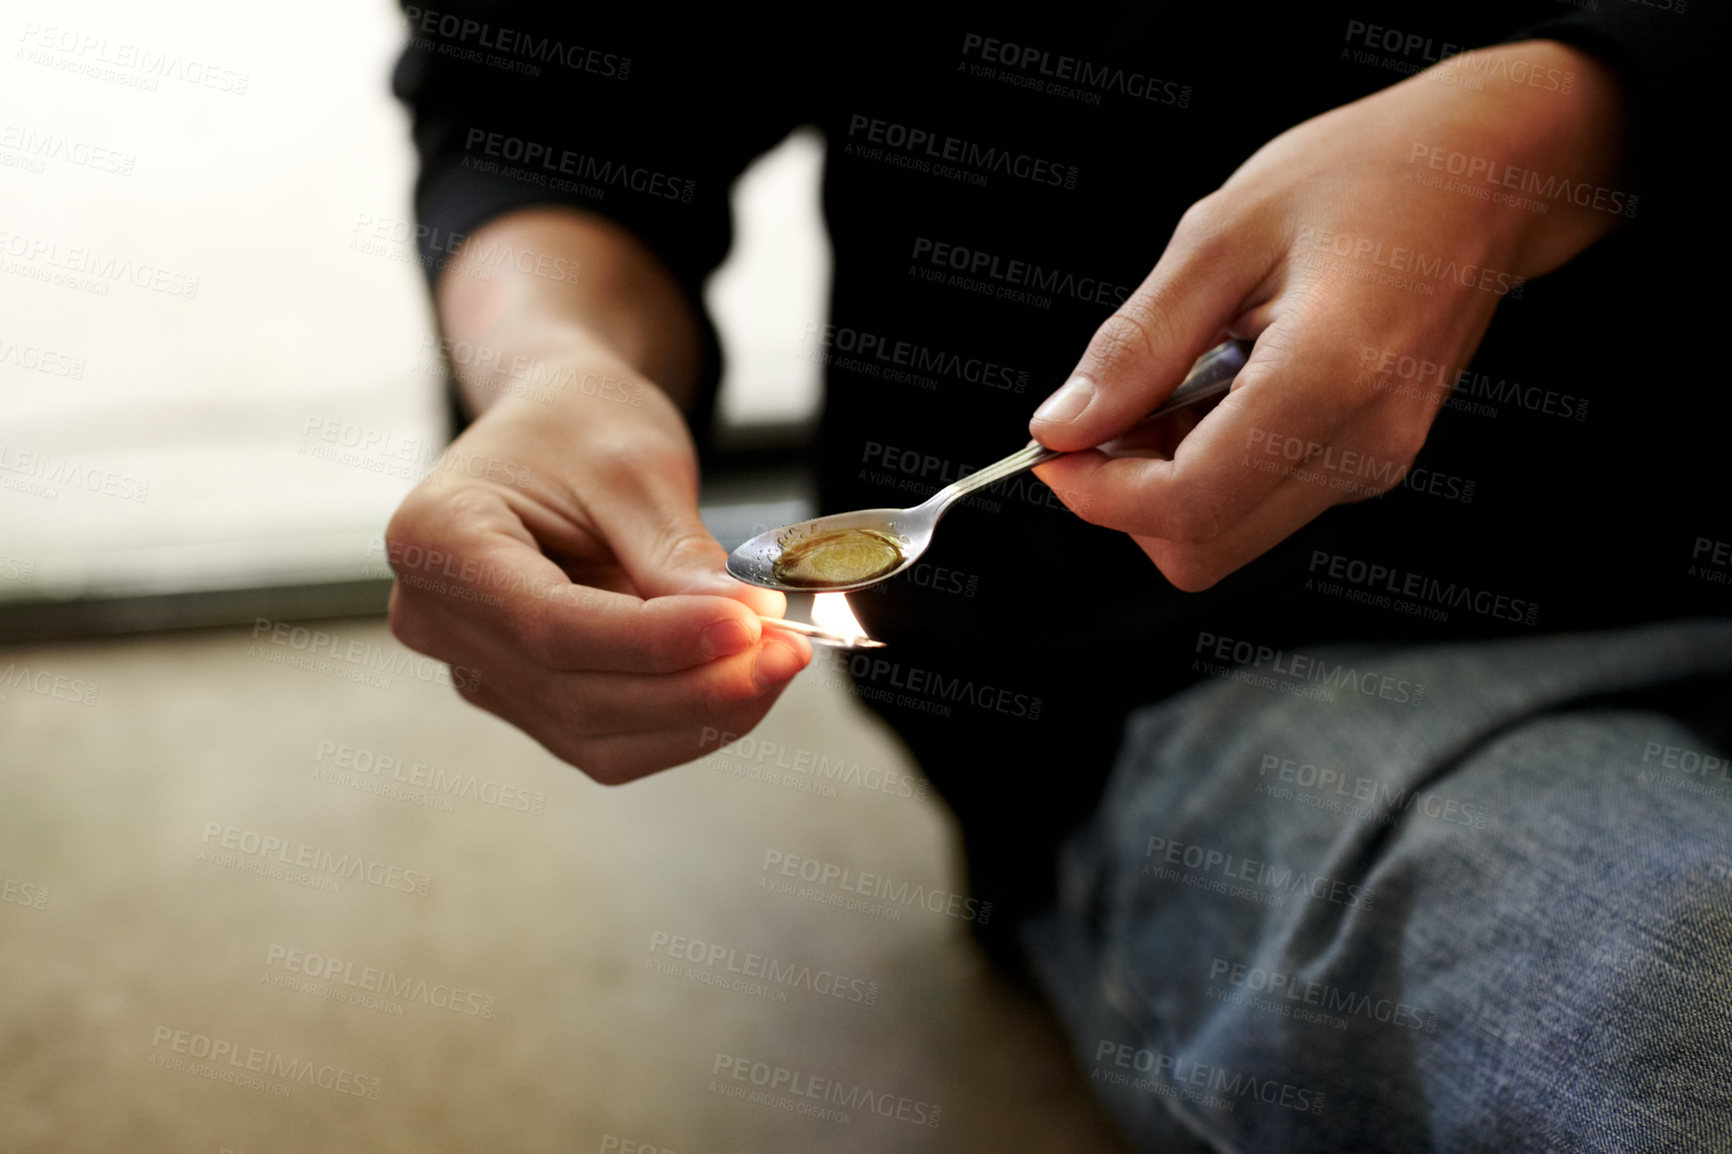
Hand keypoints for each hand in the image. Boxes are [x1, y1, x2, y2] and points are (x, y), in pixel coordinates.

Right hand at [385, 368, 809, 783]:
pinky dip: (683, 723)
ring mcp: (477, 669)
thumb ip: (678, 554)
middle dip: (695, 686)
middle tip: (790, 651)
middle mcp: (435, 617)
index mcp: (437, 538)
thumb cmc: (580, 424)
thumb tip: (744, 629)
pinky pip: (607, 742)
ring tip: (779, 662)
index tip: (750, 629)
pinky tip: (742, 683)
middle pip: (574, 692)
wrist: (557, 426)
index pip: (550, 623)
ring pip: (595, 735)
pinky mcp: (525, 700)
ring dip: (700, 714)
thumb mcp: (635, 464)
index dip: (657, 641)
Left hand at [1029, 40, 1626, 590]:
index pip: (1184, 505)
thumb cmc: (1368, 174)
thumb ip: (1135, 344)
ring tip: (1180, 377)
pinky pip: (1264, 502)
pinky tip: (1221, 385)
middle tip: (1111, 406)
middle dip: (1128, 495)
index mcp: (1327, 379)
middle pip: (1201, 547)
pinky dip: (1213, 465)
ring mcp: (1376, 463)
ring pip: (1228, 535)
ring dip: (1169, 480)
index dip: (1097, 492)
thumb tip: (1063, 425)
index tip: (1055, 447)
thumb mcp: (1220, 235)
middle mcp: (1363, 445)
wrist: (1489, 171)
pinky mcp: (1374, 462)